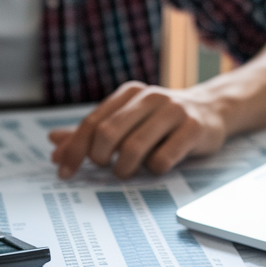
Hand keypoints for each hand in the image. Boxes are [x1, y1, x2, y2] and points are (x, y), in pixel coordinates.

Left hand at [49, 82, 227, 178]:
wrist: (212, 109)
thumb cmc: (161, 121)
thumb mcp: (127, 120)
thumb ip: (91, 132)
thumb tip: (53, 143)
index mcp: (128, 94)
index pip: (92, 123)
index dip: (74, 150)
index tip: (64, 172)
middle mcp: (149, 98)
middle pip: (108, 133)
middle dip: (99, 158)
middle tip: (104, 169)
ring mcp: (173, 111)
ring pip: (134, 147)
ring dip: (124, 168)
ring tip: (127, 172)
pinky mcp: (194, 128)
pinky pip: (164, 158)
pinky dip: (154, 170)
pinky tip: (157, 166)